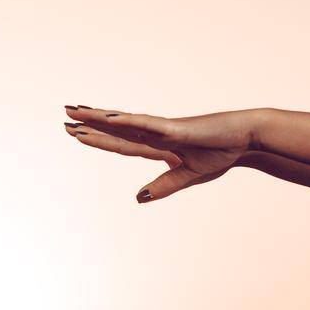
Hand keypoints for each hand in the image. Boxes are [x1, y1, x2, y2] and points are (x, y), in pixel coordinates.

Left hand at [62, 105, 260, 202]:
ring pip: (124, 123)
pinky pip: (145, 124)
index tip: (78, 134)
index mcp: (160, 147)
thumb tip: (139, 198)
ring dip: (99, 118)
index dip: (101, 140)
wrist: (244, 141)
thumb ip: (164, 186)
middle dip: (90, 125)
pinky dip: (126, 120)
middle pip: (117, 130)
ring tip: (74, 111)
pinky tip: (108, 117)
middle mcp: (156, 134)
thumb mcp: (188, 176)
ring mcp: (164, 129)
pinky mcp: (174, 128)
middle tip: (64, 117)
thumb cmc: (221, 154)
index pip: (123, 144)